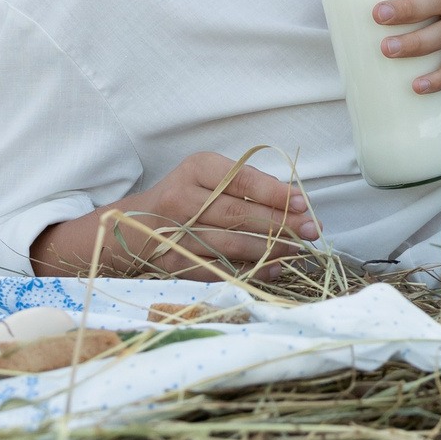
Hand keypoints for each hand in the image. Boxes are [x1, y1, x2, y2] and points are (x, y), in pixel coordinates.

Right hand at [29, 152, 317, 279]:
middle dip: (280, 224)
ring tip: (297, 251)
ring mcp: (175, 233)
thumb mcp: (208, 175)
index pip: (241, 180)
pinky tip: (275, 269)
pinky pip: (219, 269)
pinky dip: (251, 271)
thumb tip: (294, 203)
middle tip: (311, 231)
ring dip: (270, 250)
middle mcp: (182, 198)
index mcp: (196, 168)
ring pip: (231, 244)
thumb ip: (245, 183)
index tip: (303, 204)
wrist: (130, 226)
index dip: (275, 193)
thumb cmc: (184, 195)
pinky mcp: (174, 263)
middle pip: (238, 214)